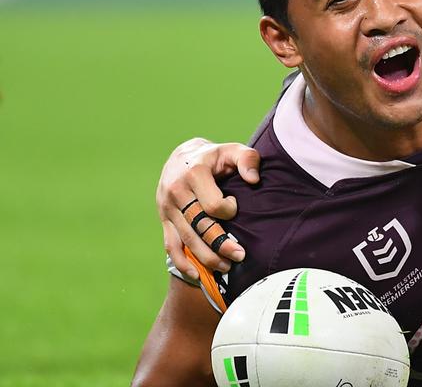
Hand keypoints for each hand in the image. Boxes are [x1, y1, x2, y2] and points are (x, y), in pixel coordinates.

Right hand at [157, 138, 258, 278]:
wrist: (181, 158)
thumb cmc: (214, 157)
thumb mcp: (232, 150)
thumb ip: (248, 159)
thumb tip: (253, 179)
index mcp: (194, 174)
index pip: (213, 204)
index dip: (229, 211)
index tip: (236, 206)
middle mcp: (177, 192)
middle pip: (199, 226)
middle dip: (221, 244)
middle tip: (240, 256)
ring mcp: (168, 208)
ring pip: (186, 239)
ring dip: (205, 257)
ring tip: (226, 267)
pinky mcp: (164, 219)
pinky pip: (170, 245)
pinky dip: (182, 262)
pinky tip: (197, 275)